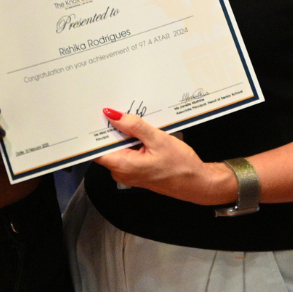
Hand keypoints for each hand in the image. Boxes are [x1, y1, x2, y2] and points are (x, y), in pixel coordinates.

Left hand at [97, 109, 237, 205]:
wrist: (197, 183)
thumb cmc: (180, 164)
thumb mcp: (157, 139)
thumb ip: (133, 126)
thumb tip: (111, 115)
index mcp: (122, 166)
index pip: (96, 149)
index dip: (95, 132)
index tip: (95, 115)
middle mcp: (121, 172)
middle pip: (106, 147)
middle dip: (112, 128)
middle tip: (119, 108)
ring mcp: (128, 173)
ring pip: (118, 148)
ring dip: (124, 134)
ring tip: (133, 118)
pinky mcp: (135, 171)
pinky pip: (127, 153)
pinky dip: (131, 142)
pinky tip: (141, 132)